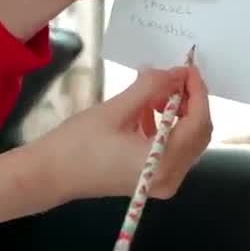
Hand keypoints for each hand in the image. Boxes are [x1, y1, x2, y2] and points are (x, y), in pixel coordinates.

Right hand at [28, 63, 212, 203]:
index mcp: (163, 163)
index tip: (187, 67)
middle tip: (173, 76)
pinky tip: (146, 111)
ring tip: (154, 91)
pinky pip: (172, 149)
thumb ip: (151, 88)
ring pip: (187, 140)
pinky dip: (166, 127)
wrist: (50, 175)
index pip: (198, 122)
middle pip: (199, 133)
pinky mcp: (152, 180)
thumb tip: (176, 72)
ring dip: (178, 113)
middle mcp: (170, 177)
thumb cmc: (78, 144)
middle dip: (190, 101)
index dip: (197, 91)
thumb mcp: (116, 109)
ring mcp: (163, 183)